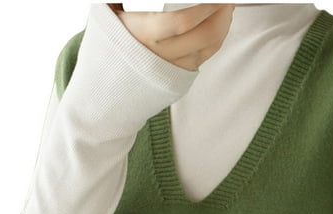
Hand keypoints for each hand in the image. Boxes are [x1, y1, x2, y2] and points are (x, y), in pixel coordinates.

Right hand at [107, 4, 235, 70]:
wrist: (107, 86)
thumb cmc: (110, 41)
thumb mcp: (111, 12)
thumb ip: (129, 0)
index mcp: (142, 34)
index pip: (182, 21)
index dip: (205, 7)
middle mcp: (159, 55)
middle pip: (204, 36)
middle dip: (221, 13)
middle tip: (225, 0)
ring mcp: (172, 68)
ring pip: (208, 47)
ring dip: (222, 25)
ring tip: (224, 8)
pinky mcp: (180, 77)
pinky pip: (204, 56)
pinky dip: (215, 38)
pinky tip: (216, 24)